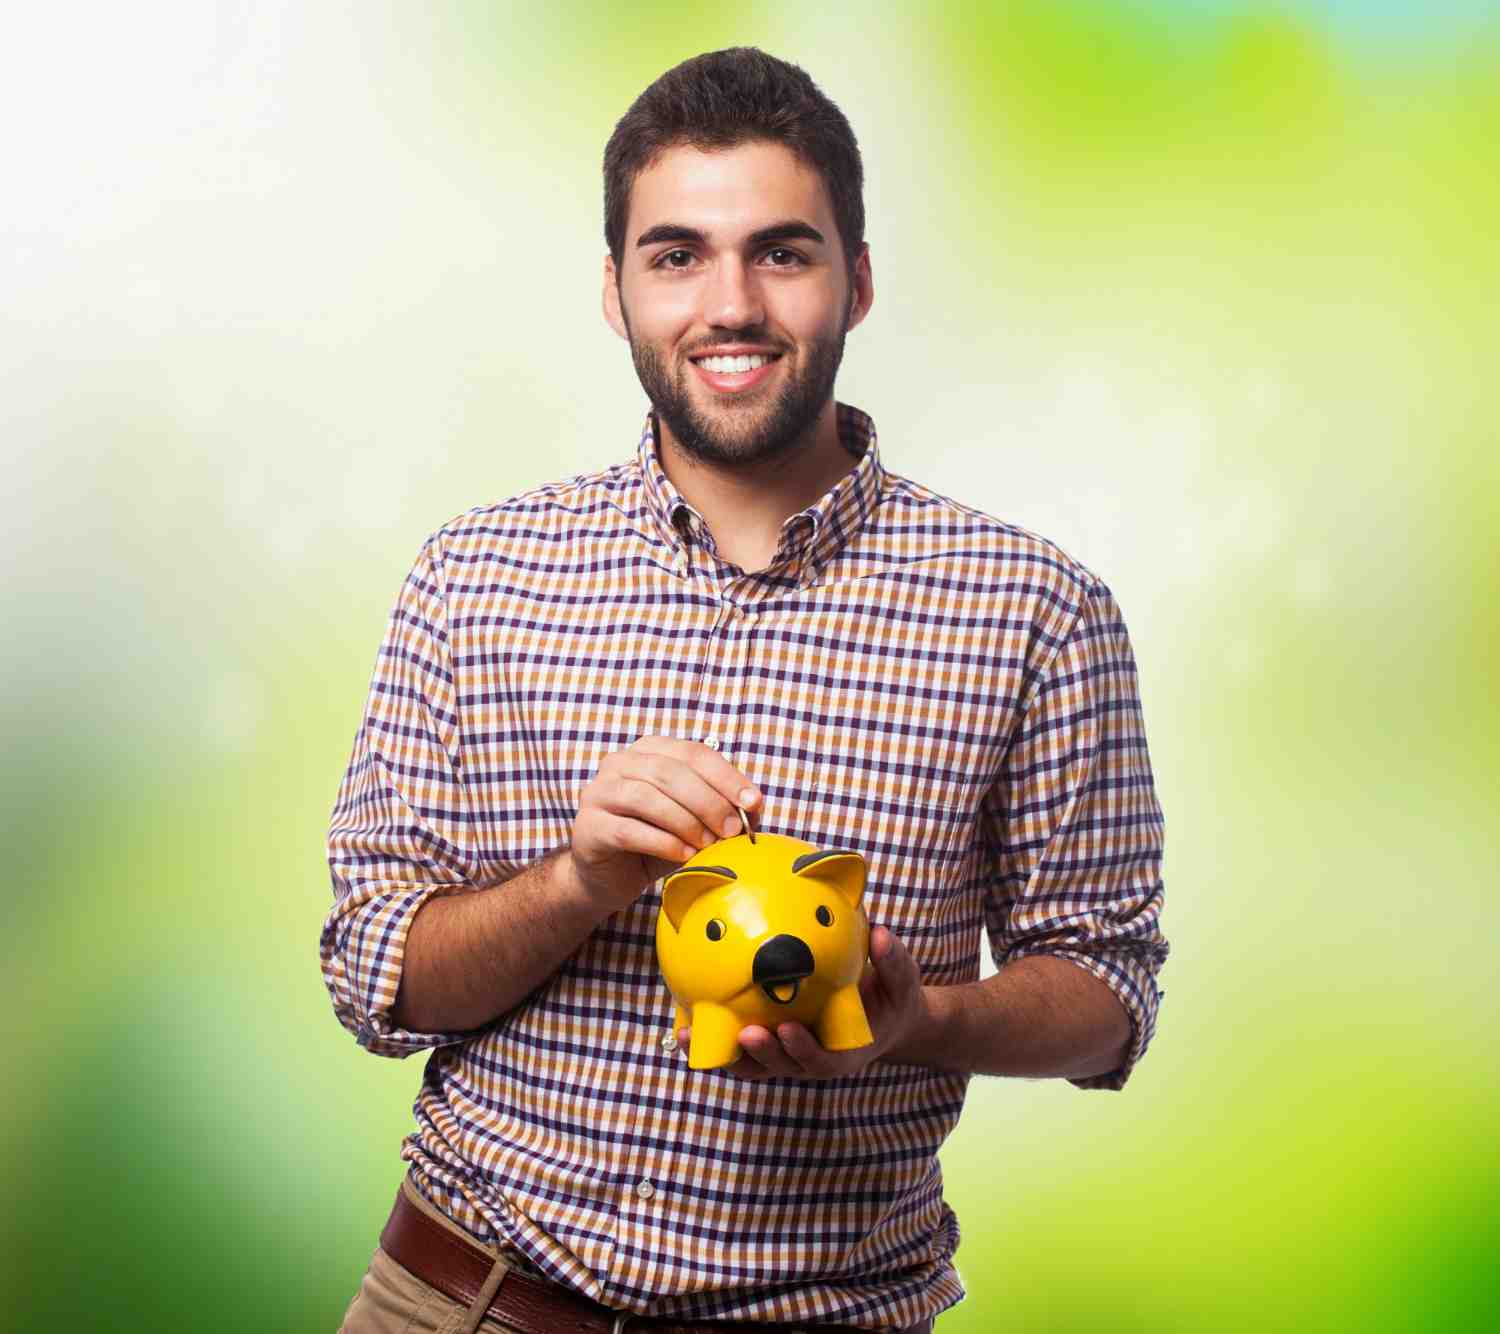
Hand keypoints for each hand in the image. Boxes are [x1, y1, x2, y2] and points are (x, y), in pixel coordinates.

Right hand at [564, 736, 760, 913]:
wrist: (607, 878)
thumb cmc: (654, 843)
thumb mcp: (693, 822)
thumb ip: (720, 808)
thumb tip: (755, 807)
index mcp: (648, 751)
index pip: (693, 753)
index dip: (726, 776)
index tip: (754, 802)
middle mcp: (619, 764)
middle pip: (670, 772)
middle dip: (709, 801)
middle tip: (732, 830)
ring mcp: (598, 793)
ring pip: (647, 797)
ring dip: (686, 822)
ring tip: (708, 845)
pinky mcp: (588, 827)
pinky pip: (629, 831)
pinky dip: (663, 842)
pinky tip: (685, 855)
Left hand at [675, 926, 928, 1079]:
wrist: (880, 1020)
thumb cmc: (890, 1000)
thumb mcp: (902, 983)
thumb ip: (892, 962)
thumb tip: (881, 933)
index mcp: (840, 1053)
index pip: (818, 1058)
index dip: (800, 1049)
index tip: (786, 1030)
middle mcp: (807, 1061)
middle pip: (775, 1066)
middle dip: (756, 1055)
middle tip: (742, 1033)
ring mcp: (783, 1057)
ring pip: (745, 1063)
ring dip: (717, 1052)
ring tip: (688, 1031)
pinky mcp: (765, 1046)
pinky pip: (734, 1046)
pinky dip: (710, 1036)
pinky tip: (682, 1014)